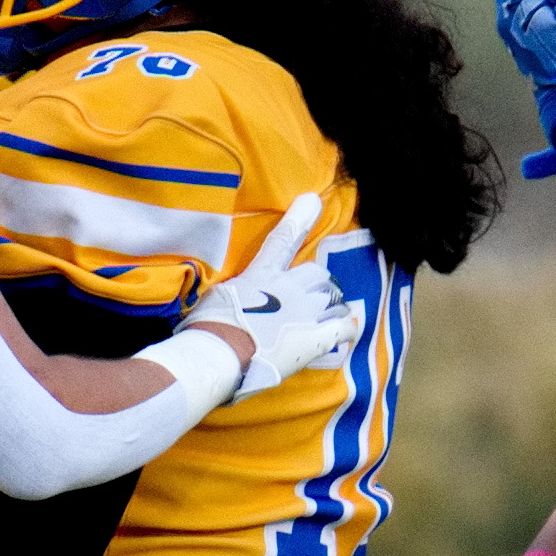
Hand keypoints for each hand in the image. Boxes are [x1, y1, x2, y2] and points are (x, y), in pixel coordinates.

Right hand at [197, 192, 352, 402]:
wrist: (218, 355)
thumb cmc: (208, 328)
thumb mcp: (218, 297)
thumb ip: (238, 291)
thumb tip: (239, 294)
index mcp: (262, 275)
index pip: (284, 240)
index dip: (300, 218)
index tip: (312, 200)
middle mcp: (289, 288)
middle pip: (317, 274)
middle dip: (315, 283)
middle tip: (305, 299)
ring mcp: (306, 312)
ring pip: (333, 297)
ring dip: (328, 304)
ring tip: (320, 317)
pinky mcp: (316, 338)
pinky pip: (344, 325)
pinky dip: (347, 325)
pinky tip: (347, 327)